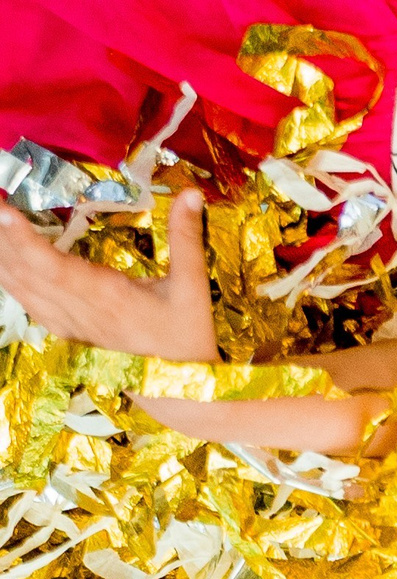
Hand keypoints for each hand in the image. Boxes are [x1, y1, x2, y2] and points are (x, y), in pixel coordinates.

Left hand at [0, 190, 216, 360]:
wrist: (181, 381)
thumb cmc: (189, 333)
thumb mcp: (193, 286)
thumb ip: (186, 237)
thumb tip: (191, 194)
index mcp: (109, 297)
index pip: (55, 268)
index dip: (25, 242)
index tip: (5, 213)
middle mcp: (80, 310)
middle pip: (25, 271)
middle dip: (1, 237)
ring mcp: (67, 321)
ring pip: (18, 285)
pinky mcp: (63, 327)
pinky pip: (23, 298)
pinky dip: (7, 274)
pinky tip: (1, 255)